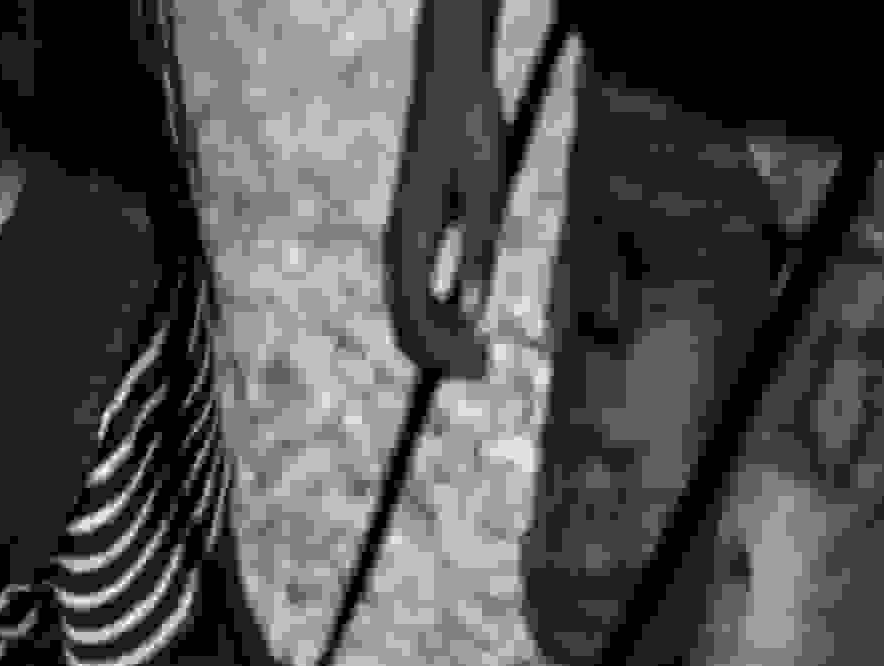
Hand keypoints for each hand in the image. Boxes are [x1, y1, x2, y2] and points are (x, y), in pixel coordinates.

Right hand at [379, 72, 514, 383]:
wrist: (449, 80)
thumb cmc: (472, 128)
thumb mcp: (487, 189)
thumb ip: (479, 251)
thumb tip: (475, 315)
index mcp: (410, 235)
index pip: (413, 316)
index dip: (443, 350)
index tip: (480, 365)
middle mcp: (397, 241)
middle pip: (405, 321)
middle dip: (441, 354)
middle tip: (486, 367)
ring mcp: (400, 238)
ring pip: (407, 309)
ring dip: (440, 337)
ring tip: (480, 350)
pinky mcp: (411, 231)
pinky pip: (415, 288)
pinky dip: (437, 313)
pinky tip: (466, 318)